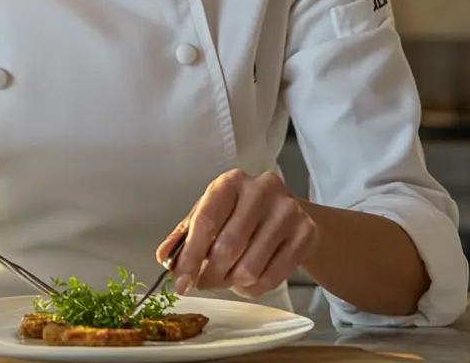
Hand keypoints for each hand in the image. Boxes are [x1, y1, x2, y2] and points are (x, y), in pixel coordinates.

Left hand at [157, 169, 316, 298]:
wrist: (290, 214)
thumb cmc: (242, 214)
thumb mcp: (211, 215)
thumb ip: (185, 236)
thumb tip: (165, 258)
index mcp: (231, 181)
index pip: (205, 221)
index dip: (189, 257)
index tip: (180, 282)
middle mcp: (261, 189)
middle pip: (227, 248)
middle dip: (210, 274)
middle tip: (205, 281)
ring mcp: (287, 210)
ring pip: (250, 268)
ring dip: (232, 282)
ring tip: (229, 276)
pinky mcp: (305, 233)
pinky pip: (271, 278)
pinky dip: (254, 288)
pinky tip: (250, 278)